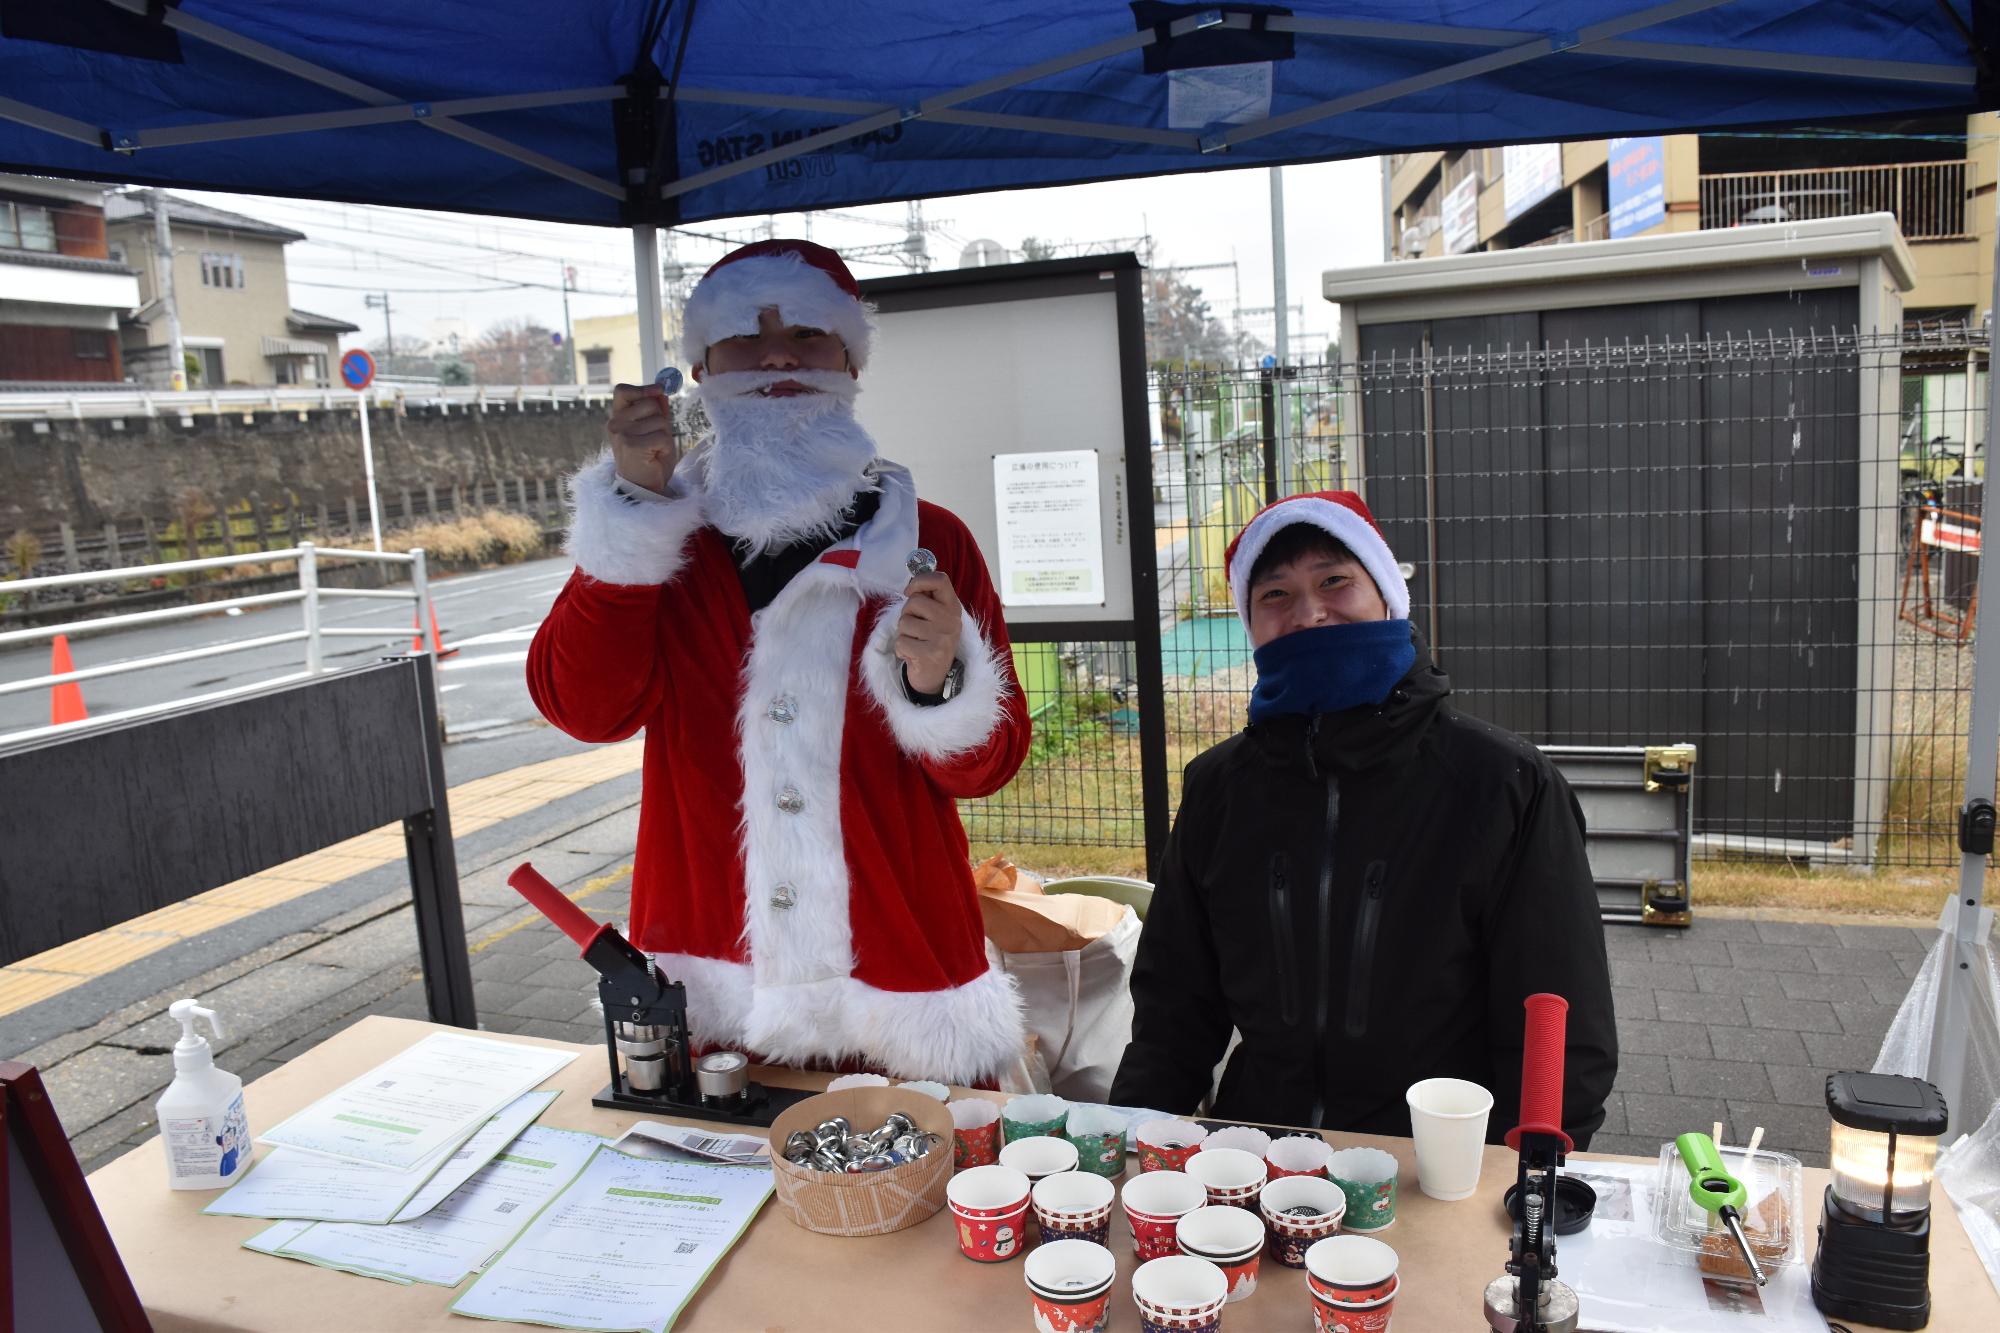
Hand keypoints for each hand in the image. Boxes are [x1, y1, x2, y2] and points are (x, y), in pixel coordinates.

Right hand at [607, 381, 677, 493]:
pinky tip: (656, 457)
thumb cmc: (648, 457)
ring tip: (654, 449)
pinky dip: (666, 447)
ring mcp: (623, 434)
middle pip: (650, 404)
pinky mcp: (634, 446)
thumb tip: (661, 392)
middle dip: (661, 419)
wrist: (643, 487)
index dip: (642, 389)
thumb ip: (655, 410)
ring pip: (660, 421)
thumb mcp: (652, 429)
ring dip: (665, 435)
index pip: (622, 391)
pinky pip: (663, 436)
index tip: (659, 390)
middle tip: (654, 439)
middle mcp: (615, 424)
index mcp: (617, 417)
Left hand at [896, 571, 962, 693]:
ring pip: (904, 622)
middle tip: (915, 628)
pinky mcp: (930, 654)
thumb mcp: (936, 617)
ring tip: (915, 643)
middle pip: (914, 602)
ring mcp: (942, 638)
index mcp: (953, 608)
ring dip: (903, 633)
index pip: (940, 580)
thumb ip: (928, 599)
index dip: (919, 581)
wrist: (935, 677)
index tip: (910, 592)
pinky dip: (901, 650)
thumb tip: (911, 584)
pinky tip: (912, 655)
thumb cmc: (930, 640)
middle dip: (906, 614)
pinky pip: (901, 641)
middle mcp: (951, 621)